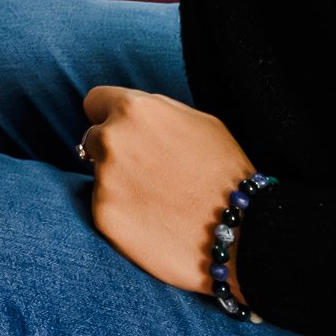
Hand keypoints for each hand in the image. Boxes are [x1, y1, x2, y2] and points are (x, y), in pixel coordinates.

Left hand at [77, 84, 254, 293]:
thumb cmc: (226, 173)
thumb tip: (127, 110)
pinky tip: (152, 221)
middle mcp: (113, 140)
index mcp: (135, 110)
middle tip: (148, 172)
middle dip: (114, 151)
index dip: (109, 116)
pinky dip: (123, 213)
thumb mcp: (199, 121)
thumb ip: (155, 111)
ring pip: (99, 175)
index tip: (122, 132)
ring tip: (158, 199)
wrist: (242, 233)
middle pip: (93, 139)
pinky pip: (105, 207)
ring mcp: (105, 180)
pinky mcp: (104, 216)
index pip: (95, 102)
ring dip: (119, 183)